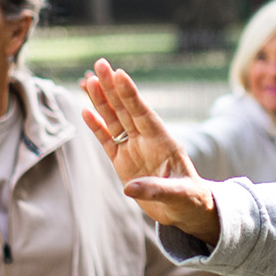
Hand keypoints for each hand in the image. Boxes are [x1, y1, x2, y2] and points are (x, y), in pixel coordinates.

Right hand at [80, 58, 221, 245]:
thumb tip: (129, 189)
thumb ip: (156, 189)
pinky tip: (85, 110)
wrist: (186, 211)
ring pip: (114, 120)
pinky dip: (96, 126)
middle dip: (112, 87)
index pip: (143, 113)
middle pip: (126, 109)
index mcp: (163, 141)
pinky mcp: (123, 162)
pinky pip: (107, 140)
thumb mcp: (179, 195)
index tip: (119, 74)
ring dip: (101, 101)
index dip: (130, 94)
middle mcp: (146, 140)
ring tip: (88, 80)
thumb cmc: (189, 200)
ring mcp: (133, 149)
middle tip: (100, 63)